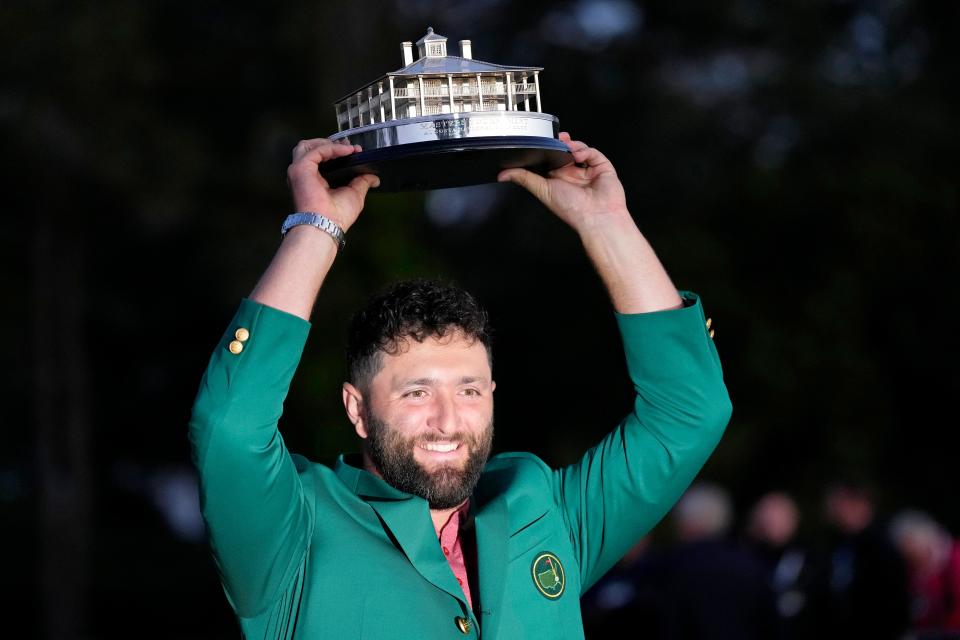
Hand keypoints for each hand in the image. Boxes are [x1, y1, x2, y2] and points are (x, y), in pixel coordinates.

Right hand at [287, 138, 379, 231]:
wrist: (327, 225)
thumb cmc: (337, 216)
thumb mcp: (355, 194)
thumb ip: (362, 182)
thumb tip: (374, 177)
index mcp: (315, 181)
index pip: (321, 158)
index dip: (336, 151)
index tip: (354, 150)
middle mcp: (305, 175)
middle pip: (310, 148)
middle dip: (330, 143)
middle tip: (349, 146)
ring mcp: (300, 171)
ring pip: (307, 146)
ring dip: (327, 143)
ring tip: (345, 147)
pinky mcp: (300, 169)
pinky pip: (315, 151)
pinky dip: (331, 148)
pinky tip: (346, 151)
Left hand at [497, 132, 628, 232]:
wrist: (596, 216)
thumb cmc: (571, 209)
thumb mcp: (542, 190)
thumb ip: (524, 178)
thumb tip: (503, 174)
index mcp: (558, 180)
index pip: (550, 159)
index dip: (547, 149)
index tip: (542, 140)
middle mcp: (572, 174)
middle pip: (565, 151)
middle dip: (561, 142)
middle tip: (557, 137)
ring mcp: (587, 170)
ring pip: (579, 149)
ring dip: (572, 145)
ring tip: (567, 146)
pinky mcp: (602, 167)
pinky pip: (593, 153)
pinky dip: (585, 151)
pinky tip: (579, 155)